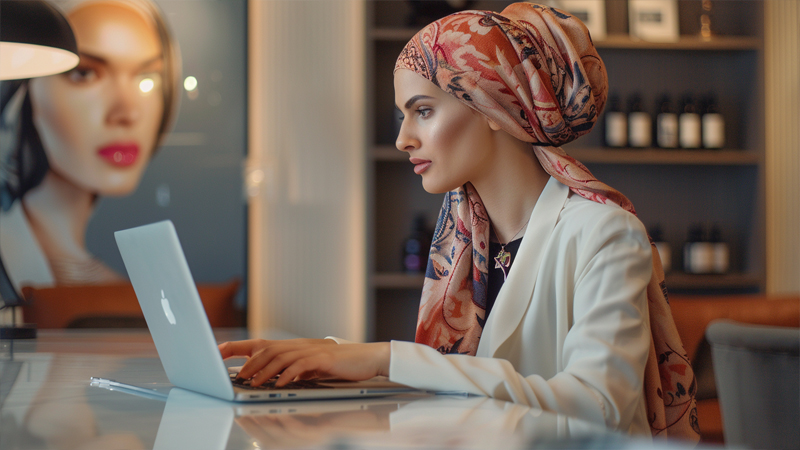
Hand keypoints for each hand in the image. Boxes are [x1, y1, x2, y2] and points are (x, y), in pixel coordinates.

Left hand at [218, 339, 389, 386]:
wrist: (367, 357)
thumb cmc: (339, 364)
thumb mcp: (310, 366)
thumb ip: (291, 368)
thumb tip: (270, 376)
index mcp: (293, 346)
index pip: (259, 344)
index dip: (237, 346)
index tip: (217, 352)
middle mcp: (299, 345)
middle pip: (266, 349)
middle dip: (248, 362)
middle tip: (236, 377)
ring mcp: (311, 350)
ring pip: (281, 357)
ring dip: (265, 371)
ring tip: (254, 383)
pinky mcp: (324, 358)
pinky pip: (302, 365)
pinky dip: (289, 374)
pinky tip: (281, 383)